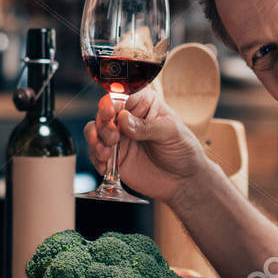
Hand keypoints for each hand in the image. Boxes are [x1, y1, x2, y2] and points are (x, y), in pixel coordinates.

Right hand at [83, 86, 210, 203]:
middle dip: (103, 126)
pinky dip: (96, 159)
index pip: (120, 96)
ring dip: (95, 141)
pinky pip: (95, 154)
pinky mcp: (113, 156)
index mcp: (143, 103)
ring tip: (107, 154)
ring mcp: (119, 137)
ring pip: (93, 131)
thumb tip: (123, 118)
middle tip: (114, 139)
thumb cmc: (182, 150)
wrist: (183, 181)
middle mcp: (127, 118)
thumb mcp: (170, 132)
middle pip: (102, 113)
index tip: (110, 114)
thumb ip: (147, 126)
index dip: (111, 104)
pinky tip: (106, 166)